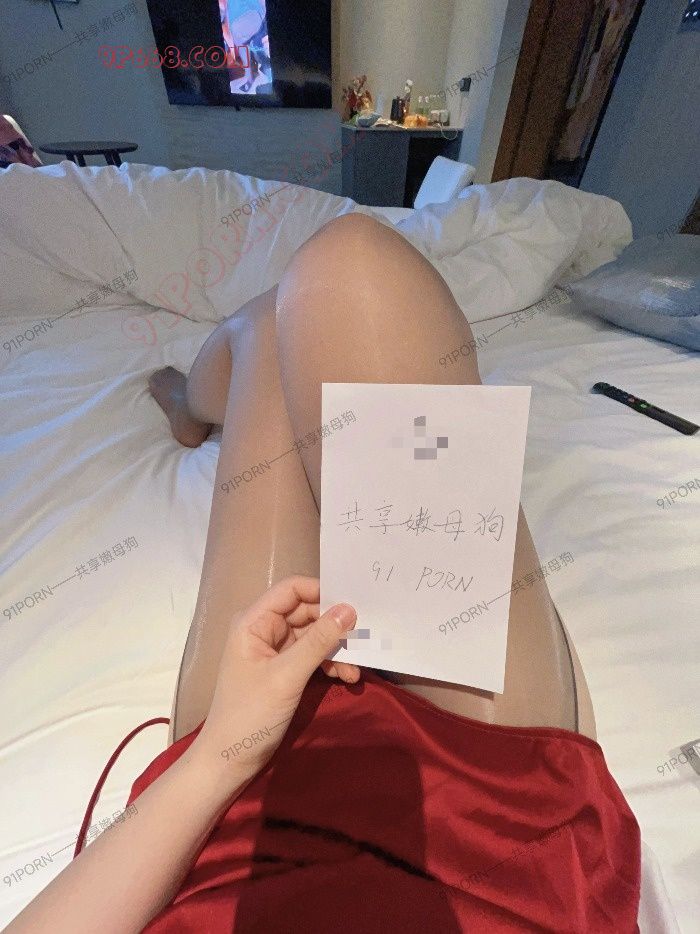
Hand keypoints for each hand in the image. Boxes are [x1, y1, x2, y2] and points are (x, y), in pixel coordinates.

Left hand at [191, 576, 357, 791]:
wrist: (230, 761)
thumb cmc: (250, 714)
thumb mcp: (287, 676)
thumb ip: (318, 641)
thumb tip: (350, 609)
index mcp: (254, 621)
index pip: (292, 589)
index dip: (322, 592)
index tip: (353, 605)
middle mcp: (264, 629)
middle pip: (307, 612)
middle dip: (334, 625)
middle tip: (364, 638)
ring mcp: (275, 651)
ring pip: (314, 635)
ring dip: (336, 649)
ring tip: (355, 669)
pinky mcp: (285, 670)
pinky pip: (313, 656)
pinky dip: (330, 663)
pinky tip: (346, 677)